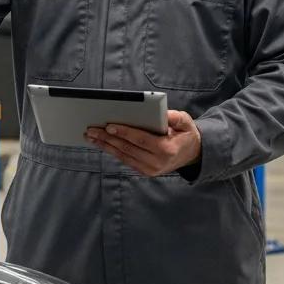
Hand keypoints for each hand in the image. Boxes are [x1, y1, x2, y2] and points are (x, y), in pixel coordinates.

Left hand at [86, 110, 200, 175]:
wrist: (192, 154)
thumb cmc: (186, 134)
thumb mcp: (186, 122)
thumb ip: (175, 117)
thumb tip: (162, 113)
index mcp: (167, 149)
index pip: (141, 140)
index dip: (124, 133)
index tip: (109, 126)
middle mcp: (157, 162)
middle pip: (127, 148)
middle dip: (107, 138)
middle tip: (91, 130)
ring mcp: (150, 169)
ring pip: (123, 156)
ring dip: (105, 146)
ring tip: (90, 136)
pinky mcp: (145, 171)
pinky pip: (125, 160)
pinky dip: (112, 151)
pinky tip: (102, 143)